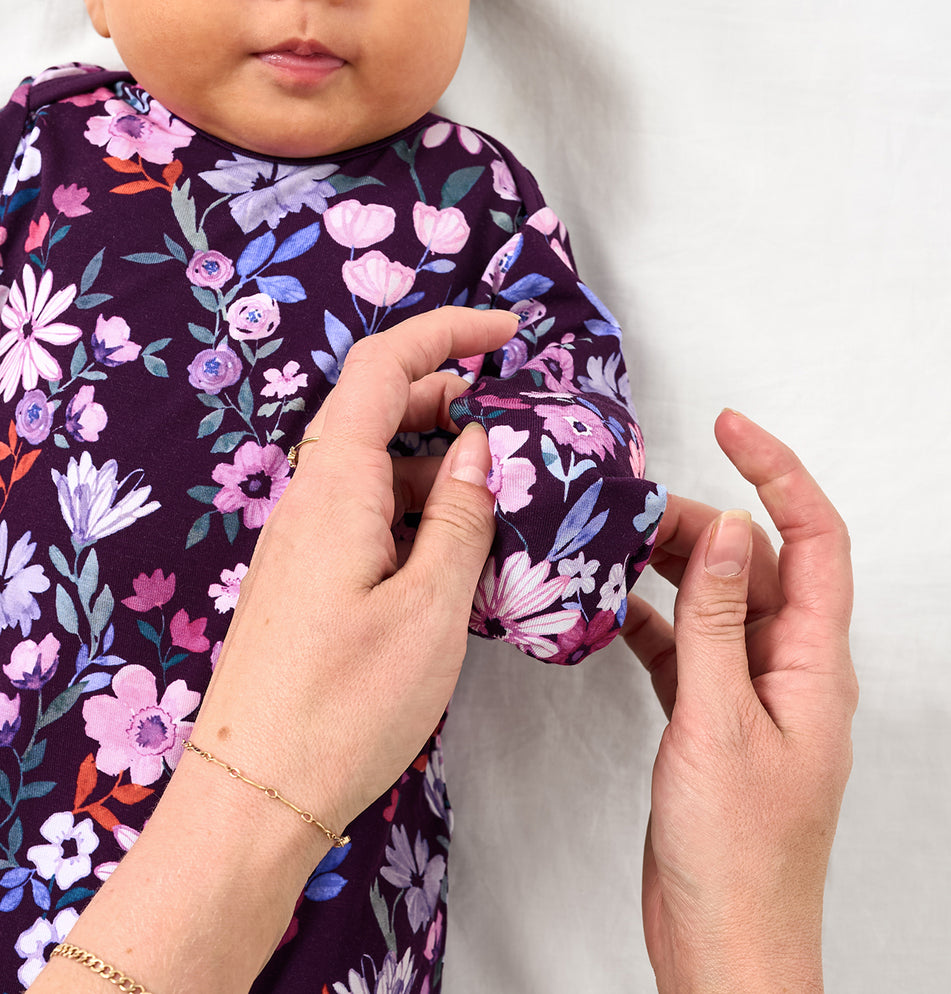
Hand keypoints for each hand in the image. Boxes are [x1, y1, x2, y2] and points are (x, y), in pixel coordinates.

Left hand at [194, 303, 518, 834]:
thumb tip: (479, 447)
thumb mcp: (430, 609)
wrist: (253, 798)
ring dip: (435, 459)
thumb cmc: (344, 707)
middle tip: (516, 419)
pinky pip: (364, 512)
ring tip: (501, 492)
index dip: (446, 332)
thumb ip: (459, 515)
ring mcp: (303, 539)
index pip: (383, 366)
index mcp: (335, 487)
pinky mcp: (306, 578)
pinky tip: (456, 546)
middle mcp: (310, 499)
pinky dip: (414, 507)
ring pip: (373, 465)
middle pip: (375, 408)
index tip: (508, 331)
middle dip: (448, 394)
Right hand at [623, 411, 856, 993]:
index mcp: (814, 662)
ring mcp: (750, 693)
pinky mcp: (712, 719)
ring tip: (614, 543)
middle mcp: (790, 667)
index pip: (816, 538)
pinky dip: (650, 621)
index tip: (729, 425)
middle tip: (635, 505)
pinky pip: (685, 646)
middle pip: (760, 563)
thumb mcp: (720, 721)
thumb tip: (731, 527)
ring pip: (717, 601)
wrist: (725, 948)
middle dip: (704, 521)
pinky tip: (608, 609)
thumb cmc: (738, 852)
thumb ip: (719, 620)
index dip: (778, 471)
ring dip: (671, 568)